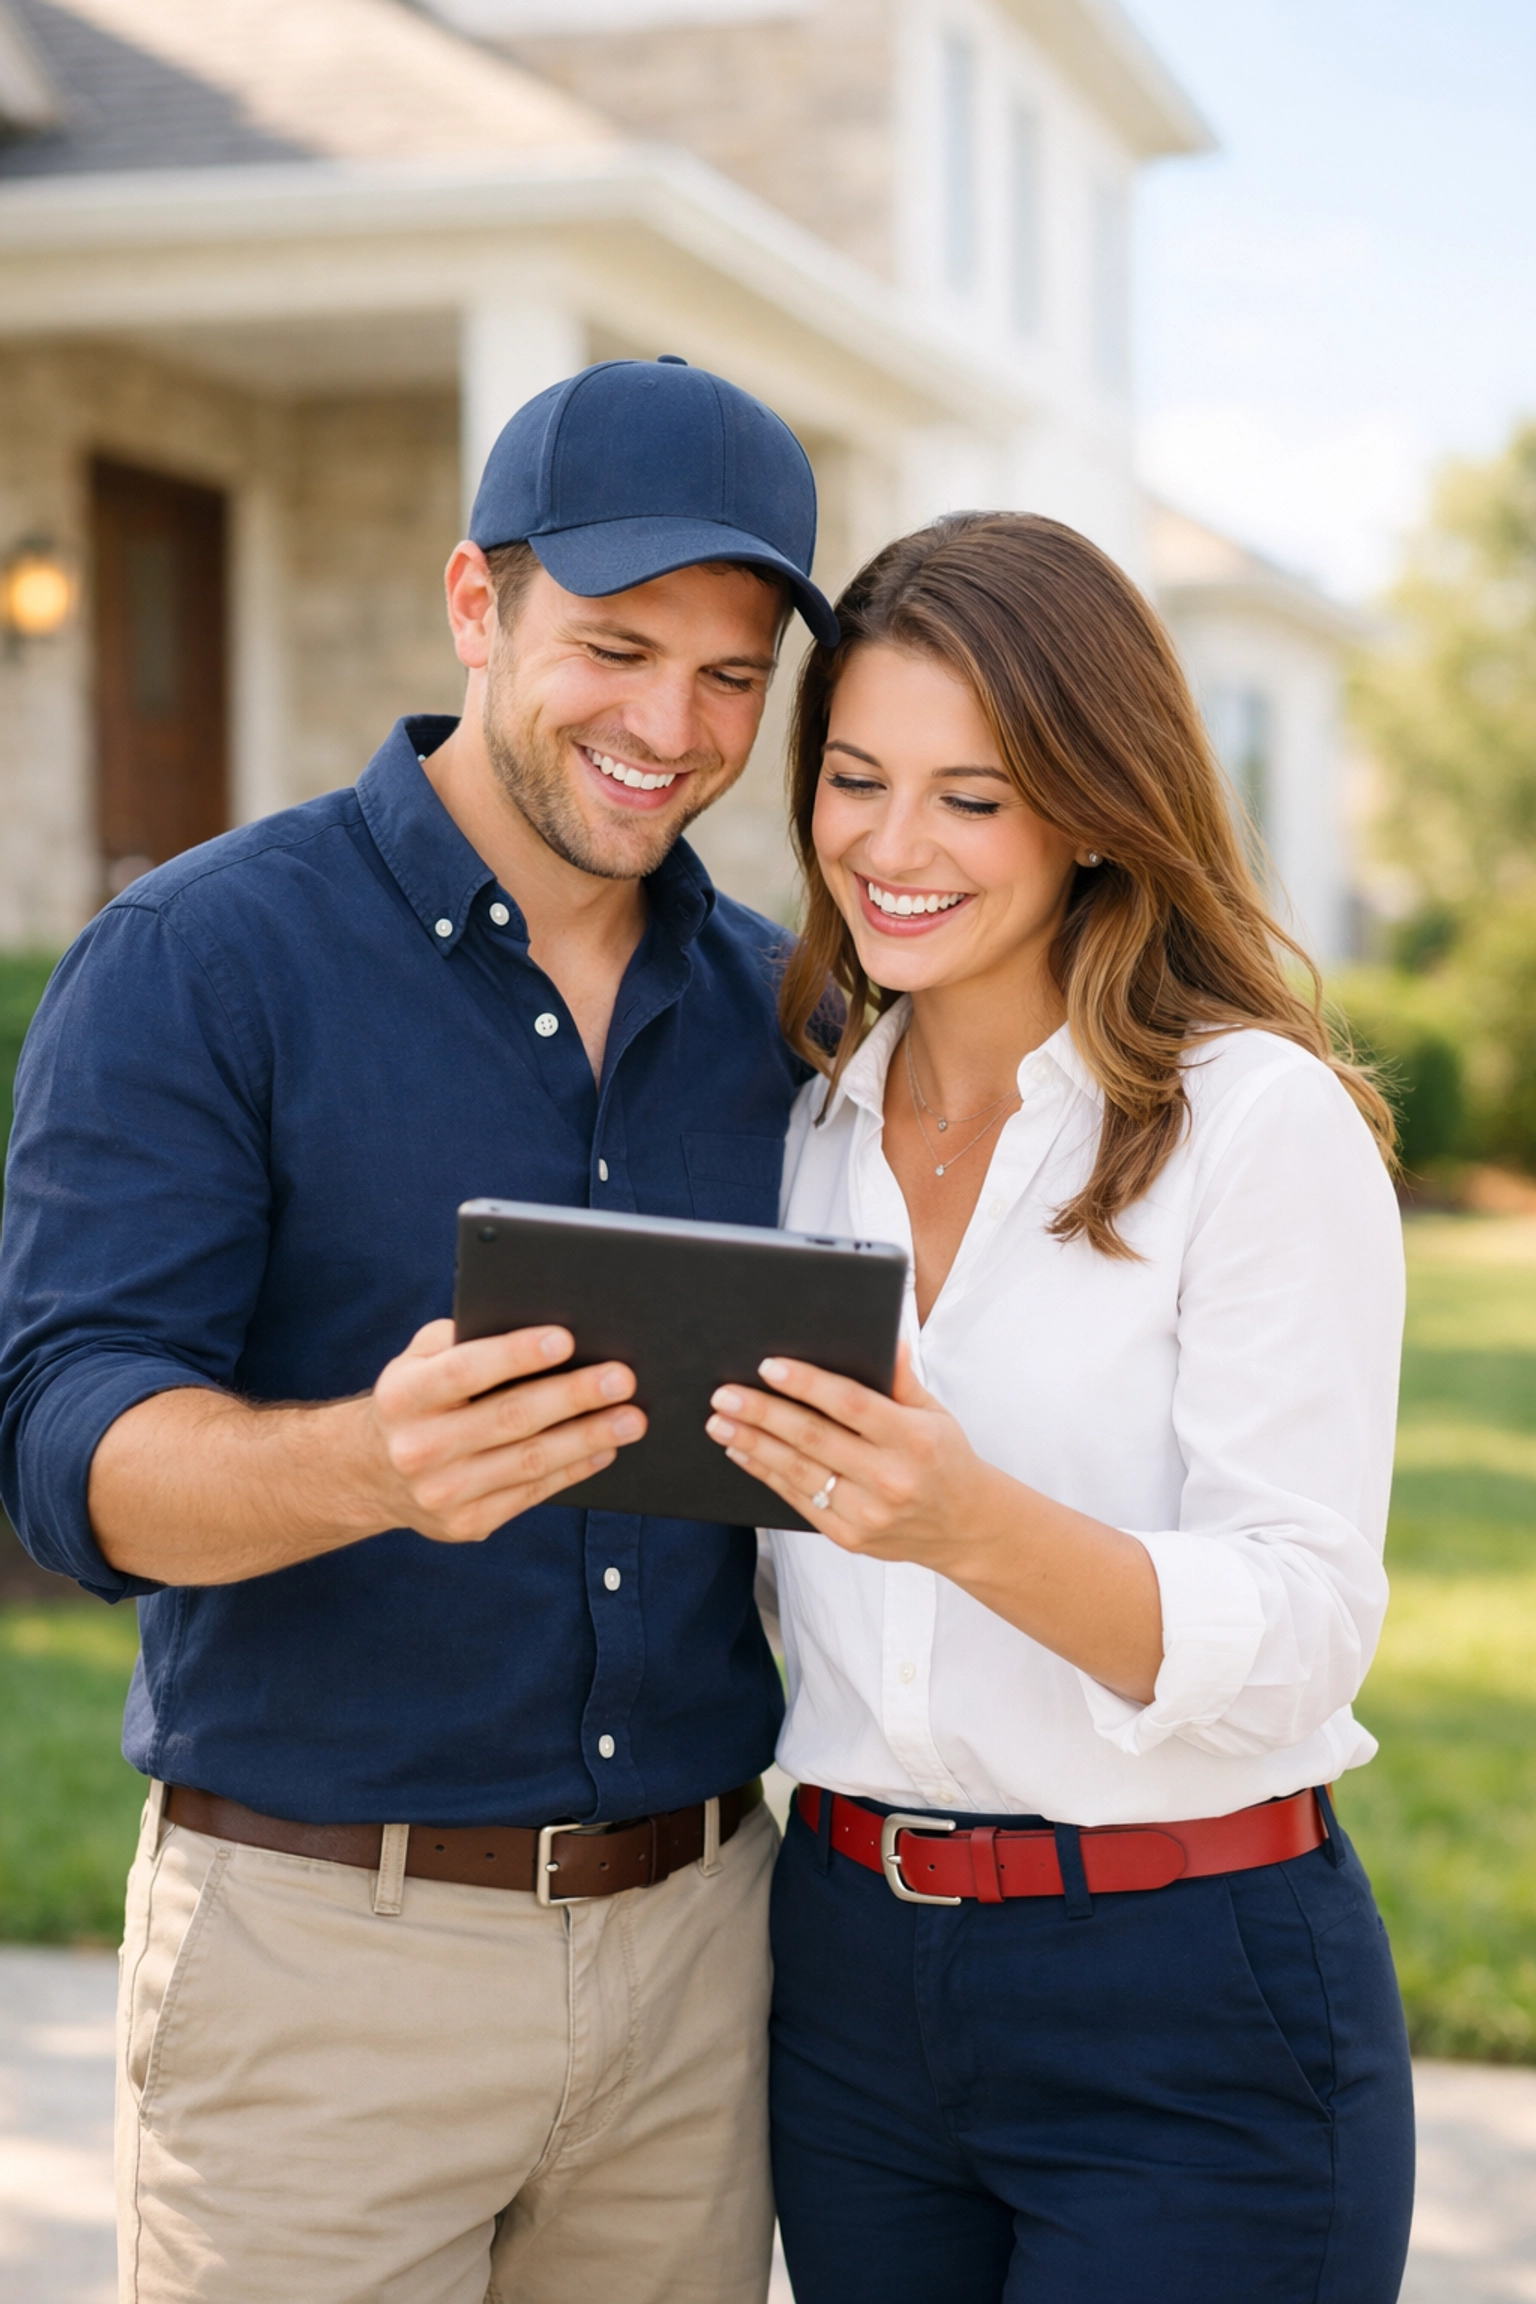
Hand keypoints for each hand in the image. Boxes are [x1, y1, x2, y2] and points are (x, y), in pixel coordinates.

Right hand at [369, 1320, 644, 1543]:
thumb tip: (534, 1323)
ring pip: (530, 1461)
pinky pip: (533, 1493)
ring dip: (589, 1438)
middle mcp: (418, 1448)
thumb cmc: (417, 1398)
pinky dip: (574, 1469)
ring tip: (631, 1418)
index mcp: (403, 1396)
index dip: (516, 1354)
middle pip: (510, 1418)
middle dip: (573, 1396)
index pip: (464, 1370)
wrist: (373, 1474)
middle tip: (621, 1378)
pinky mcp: (467, 1524)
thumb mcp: (418, 1360)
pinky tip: (604, 1449)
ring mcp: (443, 1493)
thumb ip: (461, 1339)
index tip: (565, 1338)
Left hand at [705, 1345, 990, 1574]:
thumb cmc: (945, 1459)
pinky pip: (799, 1501)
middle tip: (725, 1394)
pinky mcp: (850, 1538)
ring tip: (720, 1423)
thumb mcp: (935, 1413)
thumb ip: (902, 1379)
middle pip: (814, 1439)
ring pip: (799, 1473)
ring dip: (753, 1445)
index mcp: (913, 1438)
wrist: (965, 1528)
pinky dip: (766, 1475)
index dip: (808, 1384)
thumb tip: (884, 1336)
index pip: (852, 1405)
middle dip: (763, 1414)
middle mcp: (890, 1478)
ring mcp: (868, 1513)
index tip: (769, 1366)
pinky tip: (742, 1453)